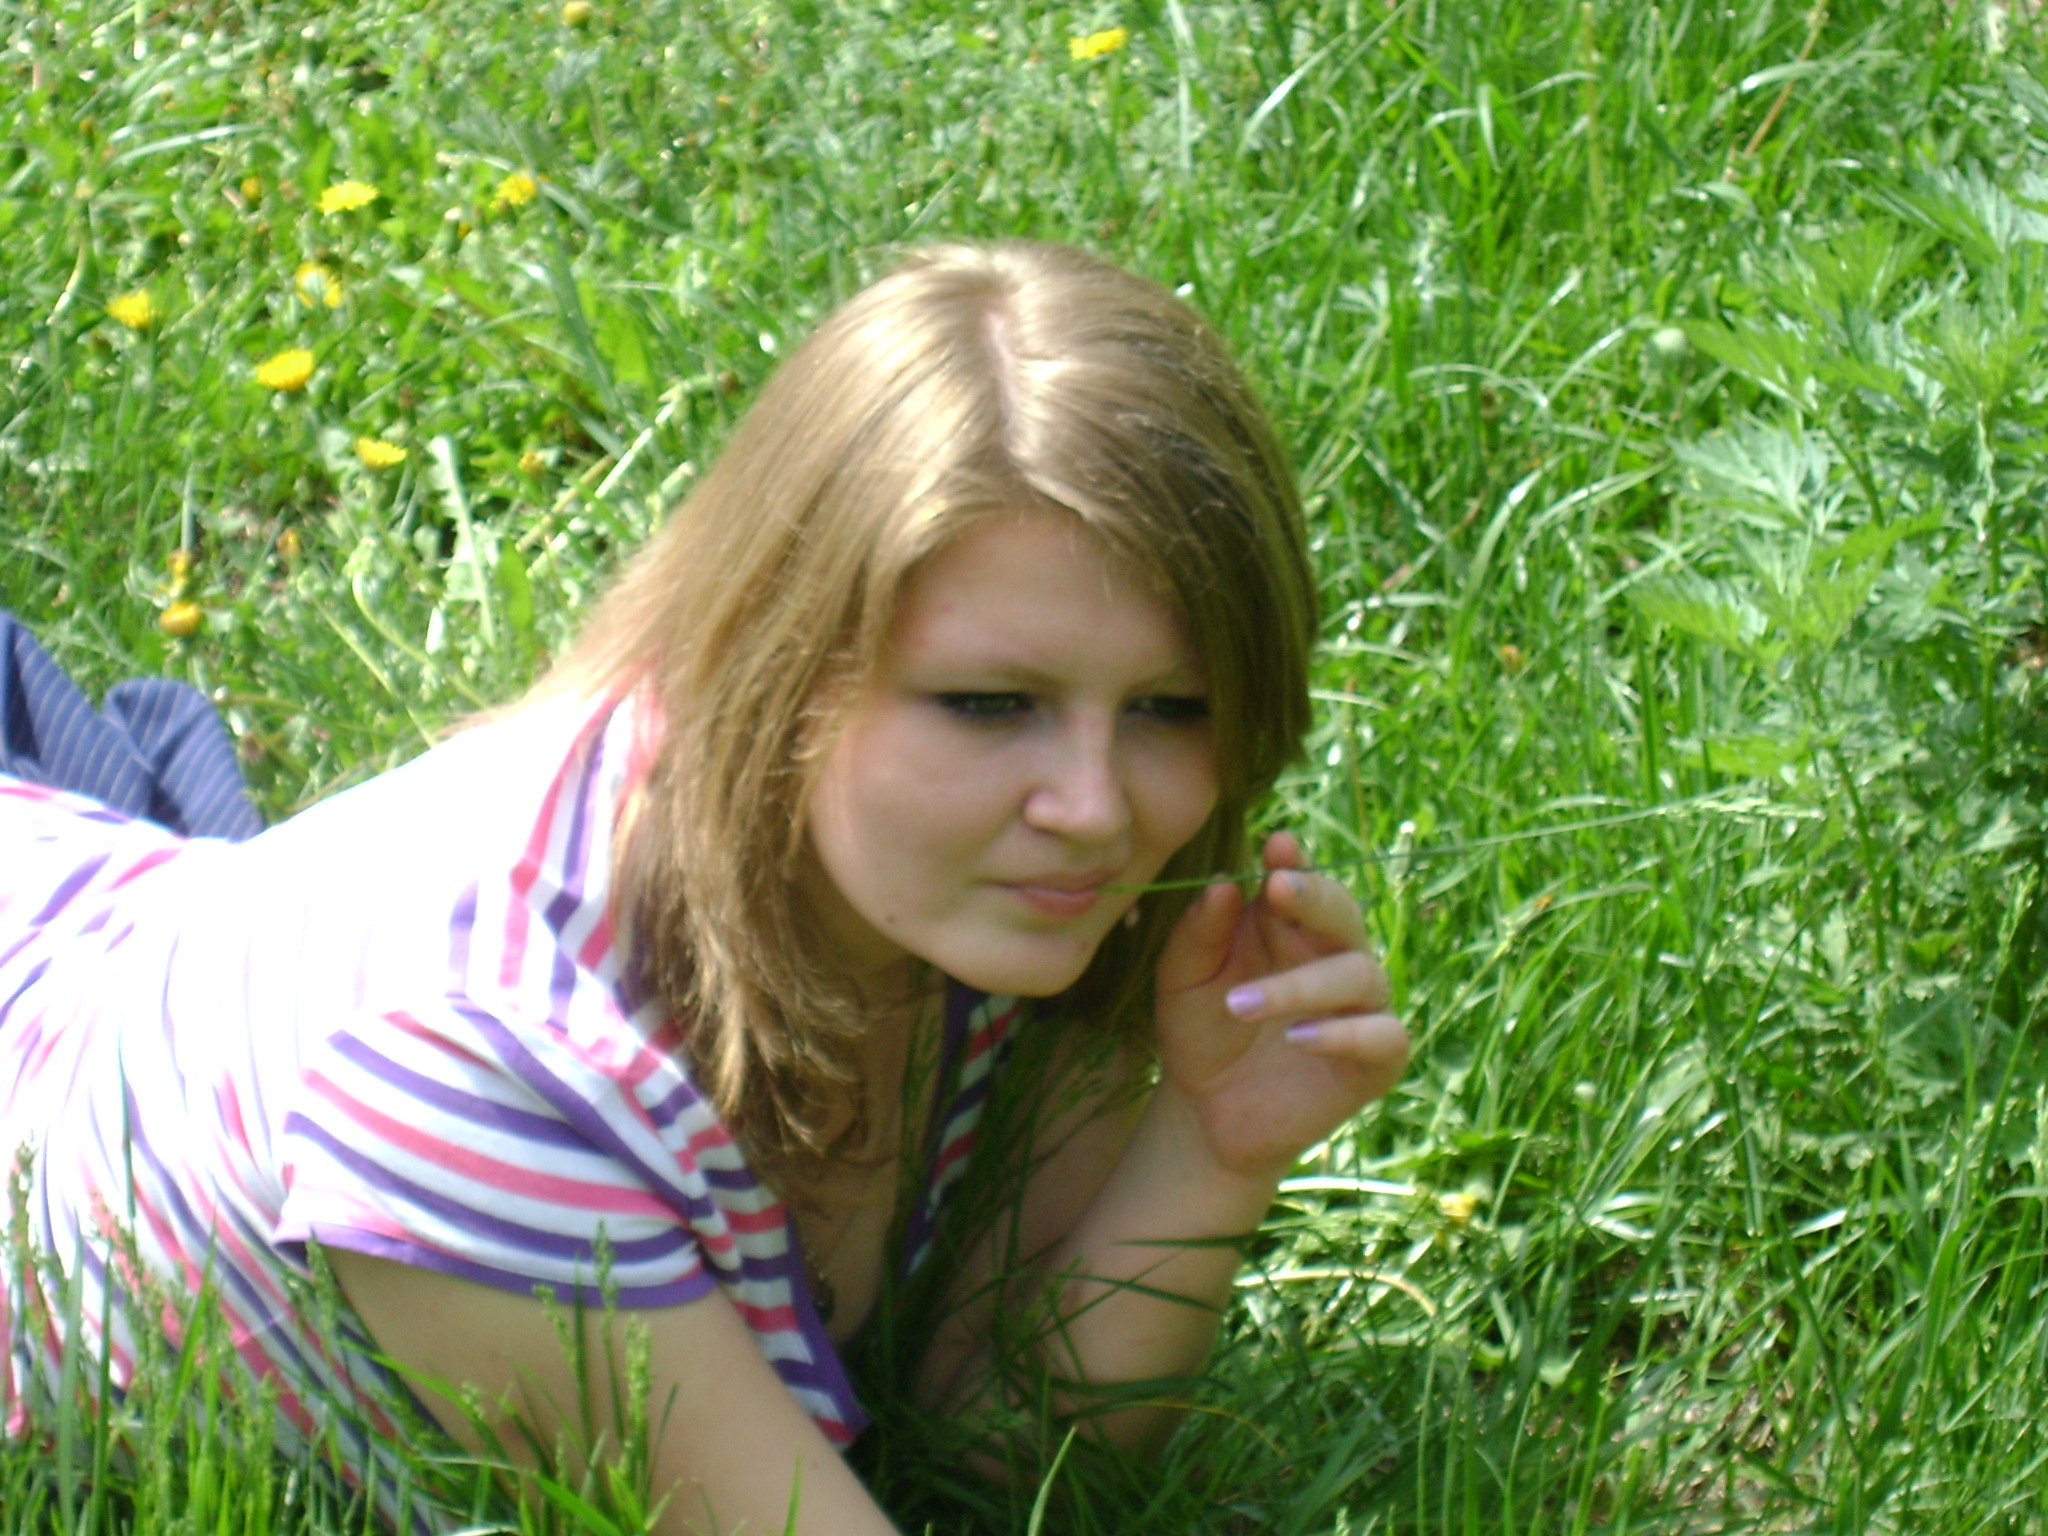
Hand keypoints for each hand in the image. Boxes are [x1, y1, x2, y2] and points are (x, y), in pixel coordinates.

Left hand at [1152, 833, 1408, 1178]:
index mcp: (1287, 927)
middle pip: (1344, 913)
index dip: (1295, 863)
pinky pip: (1382, 1035)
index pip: (1303, 883)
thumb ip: (1200, 931)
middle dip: (1315, 897)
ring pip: (1358, 974)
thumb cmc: (1199, 1030)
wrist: (1204, 1112)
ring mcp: (1360, 1008)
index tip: (1276, 846)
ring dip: (1301, 984)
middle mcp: (1332, 957)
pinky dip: (1343, 1034)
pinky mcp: (1376, 1060)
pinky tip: (1298, 1037)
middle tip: (1276, 888)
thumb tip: (1225, 883)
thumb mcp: (1181, 978)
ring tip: (1239, 1004)